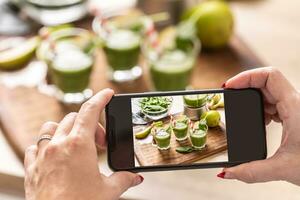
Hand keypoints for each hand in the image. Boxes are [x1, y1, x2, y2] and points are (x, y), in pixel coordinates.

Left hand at [24, 89, 142, 199]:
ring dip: (65, 130)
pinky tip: (55, 157)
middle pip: (74, 118)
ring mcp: (42, 155)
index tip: (107, 93)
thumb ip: (124, 179)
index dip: (101, 98)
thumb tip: (136, 177)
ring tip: (76, 144)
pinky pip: (36, 146)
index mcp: (79, 145)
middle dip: (91, 125)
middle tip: (100, 144)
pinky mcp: (32, 167)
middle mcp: (58, 145)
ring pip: (52, 127)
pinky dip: (47, 146)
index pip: (90, 111)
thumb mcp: (108, 191)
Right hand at [217, 67, 299, 185]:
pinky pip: (276, 104)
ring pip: (271, 93)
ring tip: (242, 113)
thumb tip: (228, 172)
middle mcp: (296, 104)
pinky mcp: (296, 116)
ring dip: (254, 100)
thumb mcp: (284, 169)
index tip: (229, 87)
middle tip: (230, 99)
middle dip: (245, 89)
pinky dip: (262, 109)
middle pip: (266, 83)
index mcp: (295, 107)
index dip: (246, 76)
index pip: (269, 76)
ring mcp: (297, 109)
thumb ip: (252, 172)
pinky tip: (260, 122)